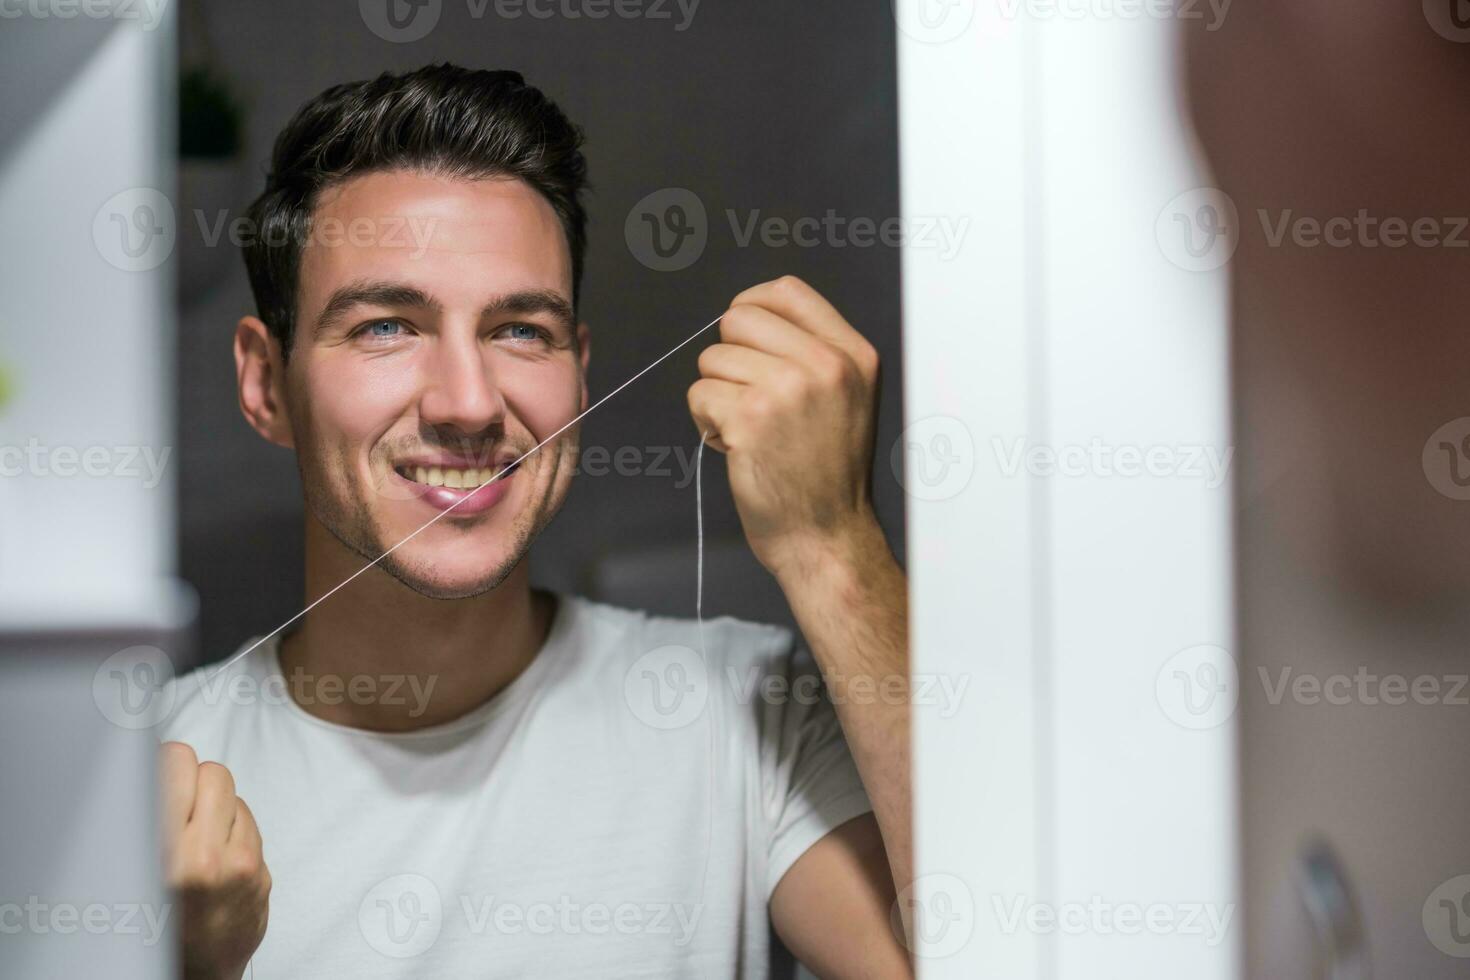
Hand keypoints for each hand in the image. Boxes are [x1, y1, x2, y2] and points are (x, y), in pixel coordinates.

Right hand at [160, 742, 270, 979]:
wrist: (189, 976)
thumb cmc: (151, 928)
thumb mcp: (127, 871)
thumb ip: (142, 819)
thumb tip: (149, 764)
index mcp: (160, 852)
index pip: (174, 762)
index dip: (166, 763)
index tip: (160, 769)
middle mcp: (203, 857)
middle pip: (212, 771)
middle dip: (195, 784)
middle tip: (177, 810)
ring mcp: (239, 866)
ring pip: (235, 794)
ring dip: (216, 808)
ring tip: (194, 839)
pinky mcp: (260, 874)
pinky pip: (250, 823)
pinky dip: (234, 830)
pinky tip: (214, 856)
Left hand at [688, 276, 882, 579]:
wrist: (826, 535)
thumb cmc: (828, 472)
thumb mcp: (848, 396)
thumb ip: (812, 352)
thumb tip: (747, 317)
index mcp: (852, 354)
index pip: (786, 291)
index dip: (751, 305)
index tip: (743, 337)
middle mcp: (825, 365)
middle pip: (738, 319)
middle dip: (729, 357)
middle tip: (748, 398)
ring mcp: (787, 389)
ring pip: (712, 359)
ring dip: (717, 395)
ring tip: (748, 430)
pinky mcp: (751, 418)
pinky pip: (700, 394)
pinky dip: (706, 422)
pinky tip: (736, 447)